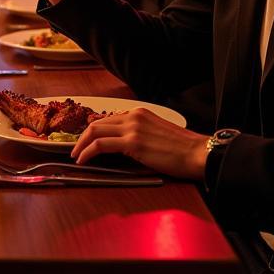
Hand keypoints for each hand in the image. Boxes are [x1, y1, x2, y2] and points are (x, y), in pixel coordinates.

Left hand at [71, 107, 208, 179]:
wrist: (198, 153)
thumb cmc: (183, 150)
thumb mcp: (157, 134)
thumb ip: (139, 134)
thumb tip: (124, 146)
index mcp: (139, 113)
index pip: (109, 120)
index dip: (94, 131)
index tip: (85, 140)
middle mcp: (133, 116)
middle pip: (97, 123)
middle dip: (82, 136)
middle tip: (75, 149)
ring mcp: (132, 128)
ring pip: (95, 131)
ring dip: (81, 144)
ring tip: (75, 156)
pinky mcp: (132, 142)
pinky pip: (100, 145)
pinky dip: (87, 152)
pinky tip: (82, 160)